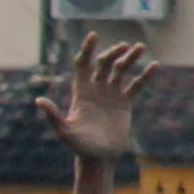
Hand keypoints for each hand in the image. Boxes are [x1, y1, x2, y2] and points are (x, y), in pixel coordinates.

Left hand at [43, 36, 149, 163]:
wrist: (98, 158)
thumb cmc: (79, 146)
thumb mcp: (64, 131)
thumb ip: (53, 115)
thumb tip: (38, 100)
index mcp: (81, 92)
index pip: (83, 64)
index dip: (87, 49)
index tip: (94, 35)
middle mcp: (96, 89)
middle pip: (104, 64)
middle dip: (113, 53)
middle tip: (125, 46)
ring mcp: (111, 95)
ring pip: (121, 71)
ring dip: (129, 58)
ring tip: (140, 47)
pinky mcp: (124, 103)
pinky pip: (136, 86)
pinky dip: (145, 76)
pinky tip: (154, 65)